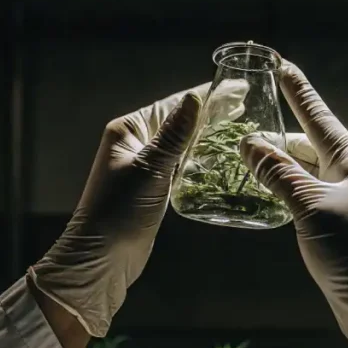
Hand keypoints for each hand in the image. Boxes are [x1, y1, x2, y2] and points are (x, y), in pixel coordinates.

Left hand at [29, 80, 248, 337]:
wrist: (101, 260)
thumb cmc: (119, 212)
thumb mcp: (150, 170)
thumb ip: (174, 135)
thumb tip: (195, 99)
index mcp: (128, 131)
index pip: (173, 105)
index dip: (206, 95)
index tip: (237, 88)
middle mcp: (135, 144)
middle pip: (179, 120)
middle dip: (210, 113)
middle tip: (246, 106)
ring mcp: (144, 166)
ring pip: (182, 143)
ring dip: (207, 135)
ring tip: (240, 127)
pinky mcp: (153, 187)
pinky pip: (180, 165)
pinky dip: (200, 158)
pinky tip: (220, 158)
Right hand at [239, 62, 347, 347]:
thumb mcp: (309, 207)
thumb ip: (279, 174)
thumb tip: (250, 144)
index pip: (321, 119)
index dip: (300, 93)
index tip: (284, 66)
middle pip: (313, 145)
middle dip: (282, 135)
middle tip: (252, 122)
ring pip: (310, 172)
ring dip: (282, 164)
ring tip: (252, 155)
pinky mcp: (344, 225)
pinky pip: (311, 194)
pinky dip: (288, 188)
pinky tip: (269, 190)